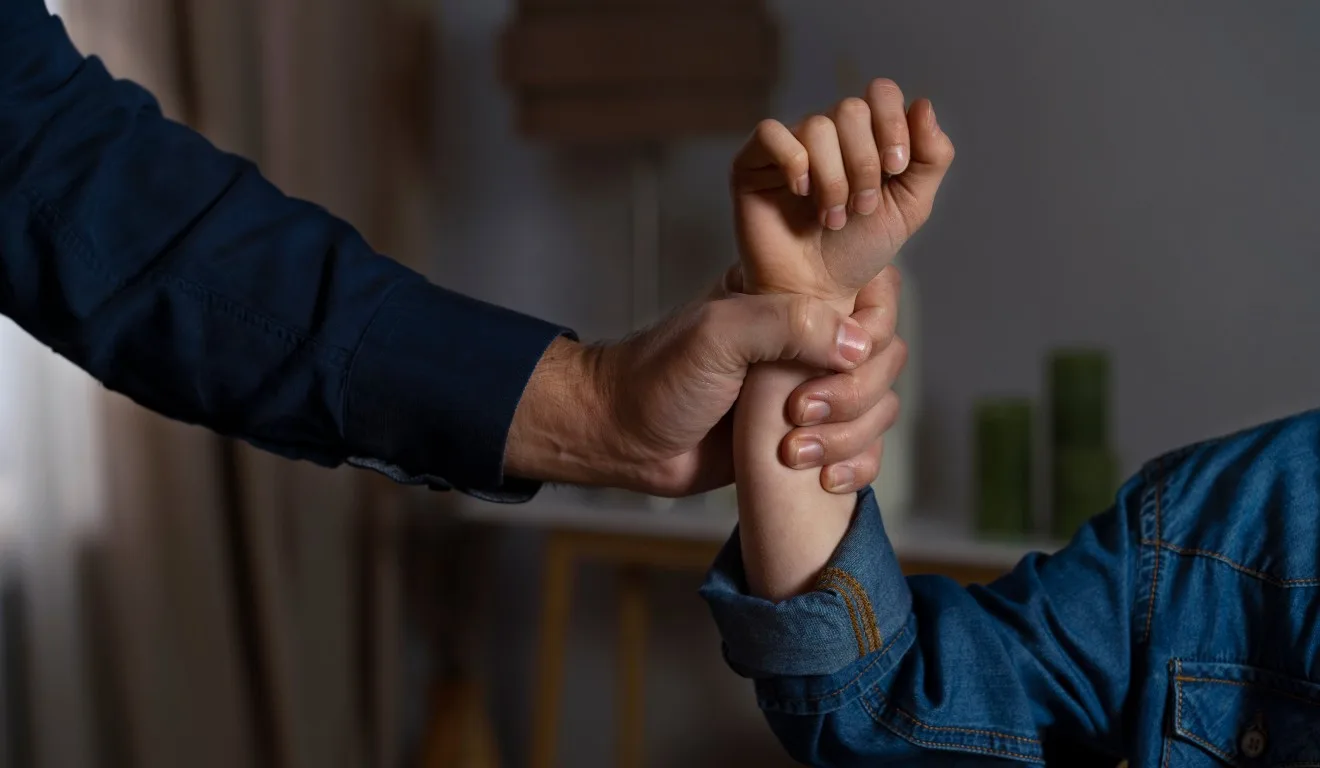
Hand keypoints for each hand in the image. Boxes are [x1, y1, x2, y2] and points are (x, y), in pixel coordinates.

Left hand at [503, 269, 905, 496]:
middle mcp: (810, 340)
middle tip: (799, 412)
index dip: (870, 329)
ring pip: (879, 407)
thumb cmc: (659, 377)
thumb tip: (858, 345)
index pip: (873, 294)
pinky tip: (824, 478)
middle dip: (854, 394)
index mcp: (793, 297)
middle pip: (885, 357)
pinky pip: (863, 449)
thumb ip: (788, 324)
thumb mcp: (718, 334)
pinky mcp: (808, 438)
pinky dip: (856, 466)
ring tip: (793, 452)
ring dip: (849, 436)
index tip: (836, 359)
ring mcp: (812, 390)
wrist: (625, 439)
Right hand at [732, 79, 954, 302]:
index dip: (893, 123)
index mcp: (866, 136)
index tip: (896, 168)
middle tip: (861, 208)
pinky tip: (800, 193)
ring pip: (817, 126)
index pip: (880, 94)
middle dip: (864, 163)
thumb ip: (931, 158)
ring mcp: (790, 145)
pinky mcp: (753, 162)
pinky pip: (771, 133)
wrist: (817, 291)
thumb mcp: (910, 206)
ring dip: (834, 179)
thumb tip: (924, 104)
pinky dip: (793, 162)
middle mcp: (827, 134)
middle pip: (851, 109)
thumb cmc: (858, 250)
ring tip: (831, 217)